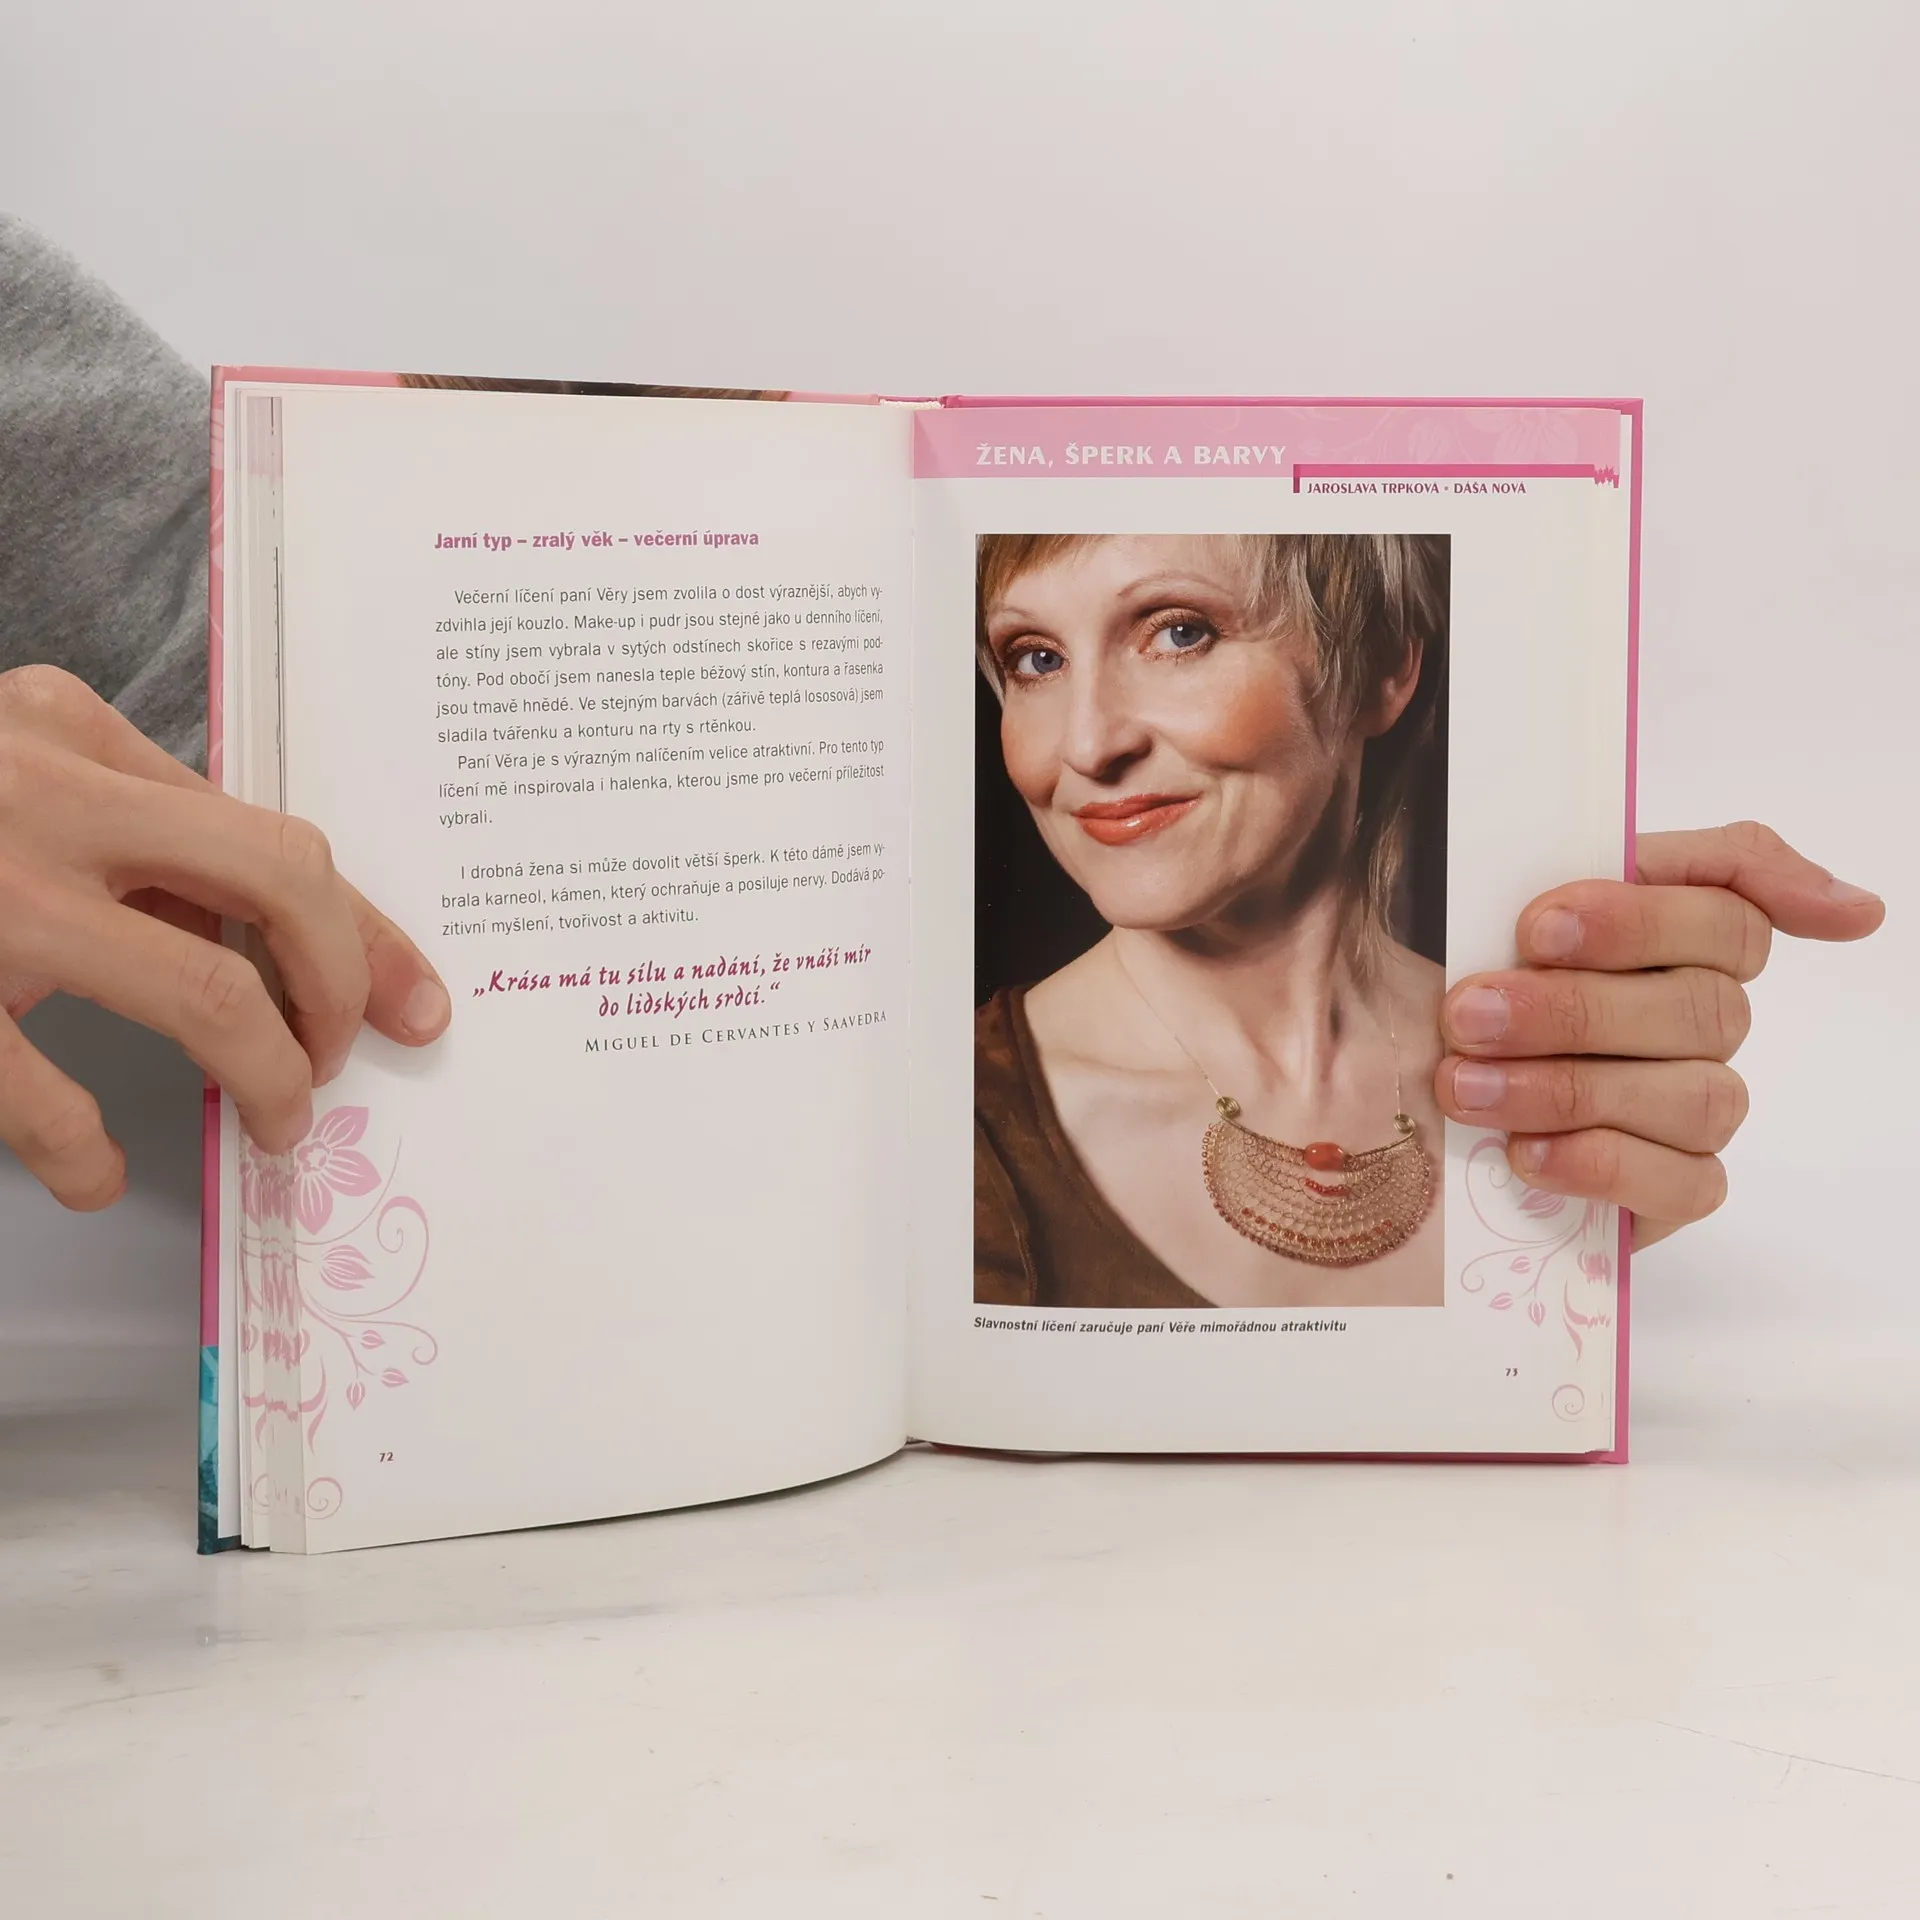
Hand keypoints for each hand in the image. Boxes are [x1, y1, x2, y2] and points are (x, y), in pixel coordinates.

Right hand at [0, 666, 449, 1210]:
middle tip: (333, 1064)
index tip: (419, 1004)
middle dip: (338, 989)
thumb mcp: (16, 773)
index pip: (273, 840)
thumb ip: (130, 832)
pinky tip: (96, 1172)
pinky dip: (85, 1147)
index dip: (365, 934)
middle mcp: (40, 791)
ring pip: (201, 990)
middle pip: (278, 884)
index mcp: (69, 731)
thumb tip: (276, 936)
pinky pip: (36, 1087)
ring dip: (265, 1076)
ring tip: (269, 1124)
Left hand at [1433, 822, 1883, 1249]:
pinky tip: (1524, 1152)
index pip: (1728, 917)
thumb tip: (1856, 909)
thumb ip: (1640, 857)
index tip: (1535, 929)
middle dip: (1572, 1011)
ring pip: (1698, 1099)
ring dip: (1567, 1089)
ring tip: (1466, 1086)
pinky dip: (1600, 1165)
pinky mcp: (1670, 1188)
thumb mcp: (1501, 882)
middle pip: (1706, 1011)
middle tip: (1467, 1015)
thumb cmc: (1441, 968)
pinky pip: (1686, 1184)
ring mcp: (1692, 1105)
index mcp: (1674, 932)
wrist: (1366, 1069)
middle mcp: (1699, 1019)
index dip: (1635, 923)